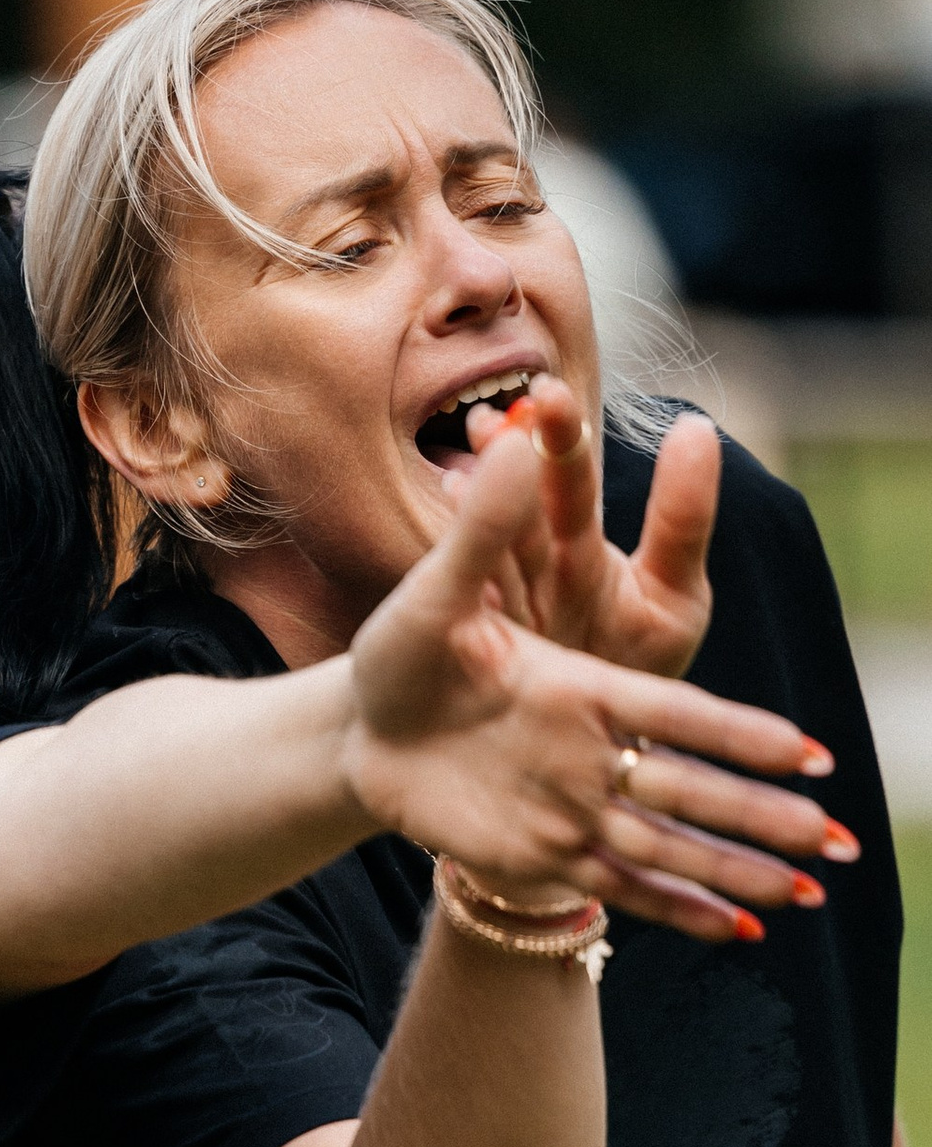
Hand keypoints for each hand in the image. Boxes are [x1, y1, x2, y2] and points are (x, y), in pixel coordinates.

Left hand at [345, 425, 848, 941]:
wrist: (357, 732)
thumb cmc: (400, 653)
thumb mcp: (434, 593)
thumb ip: (479, 526)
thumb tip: (511, 434)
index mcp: (581, 686)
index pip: (674, 715)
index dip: (739, 738)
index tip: (807, 756)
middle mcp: (592, 751)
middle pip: (692, 790)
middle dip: (764, 818)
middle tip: (842, 845)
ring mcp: (569, 805)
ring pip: (670, 846)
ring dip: (740, 873)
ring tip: (813, 898)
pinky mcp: (536, 851)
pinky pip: (618, 885)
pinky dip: (676, 911)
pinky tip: (738, 935)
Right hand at [451, 372, 715, 680]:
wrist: (588, 750)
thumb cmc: (639, 666)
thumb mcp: (673, 600)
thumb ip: (682, 517)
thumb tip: (695, 426)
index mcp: (586, 550)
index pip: (574, 482)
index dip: (564, 441)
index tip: (551, 396)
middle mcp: (540, 565)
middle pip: (520, 504)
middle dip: (512, 454)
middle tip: (496, 417)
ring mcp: (503, 600)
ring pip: (486, 535)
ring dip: (474, 485)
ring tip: (468, 451)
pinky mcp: (472, 637)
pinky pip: (459, 585)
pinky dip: (453, 541)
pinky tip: (452, 493)